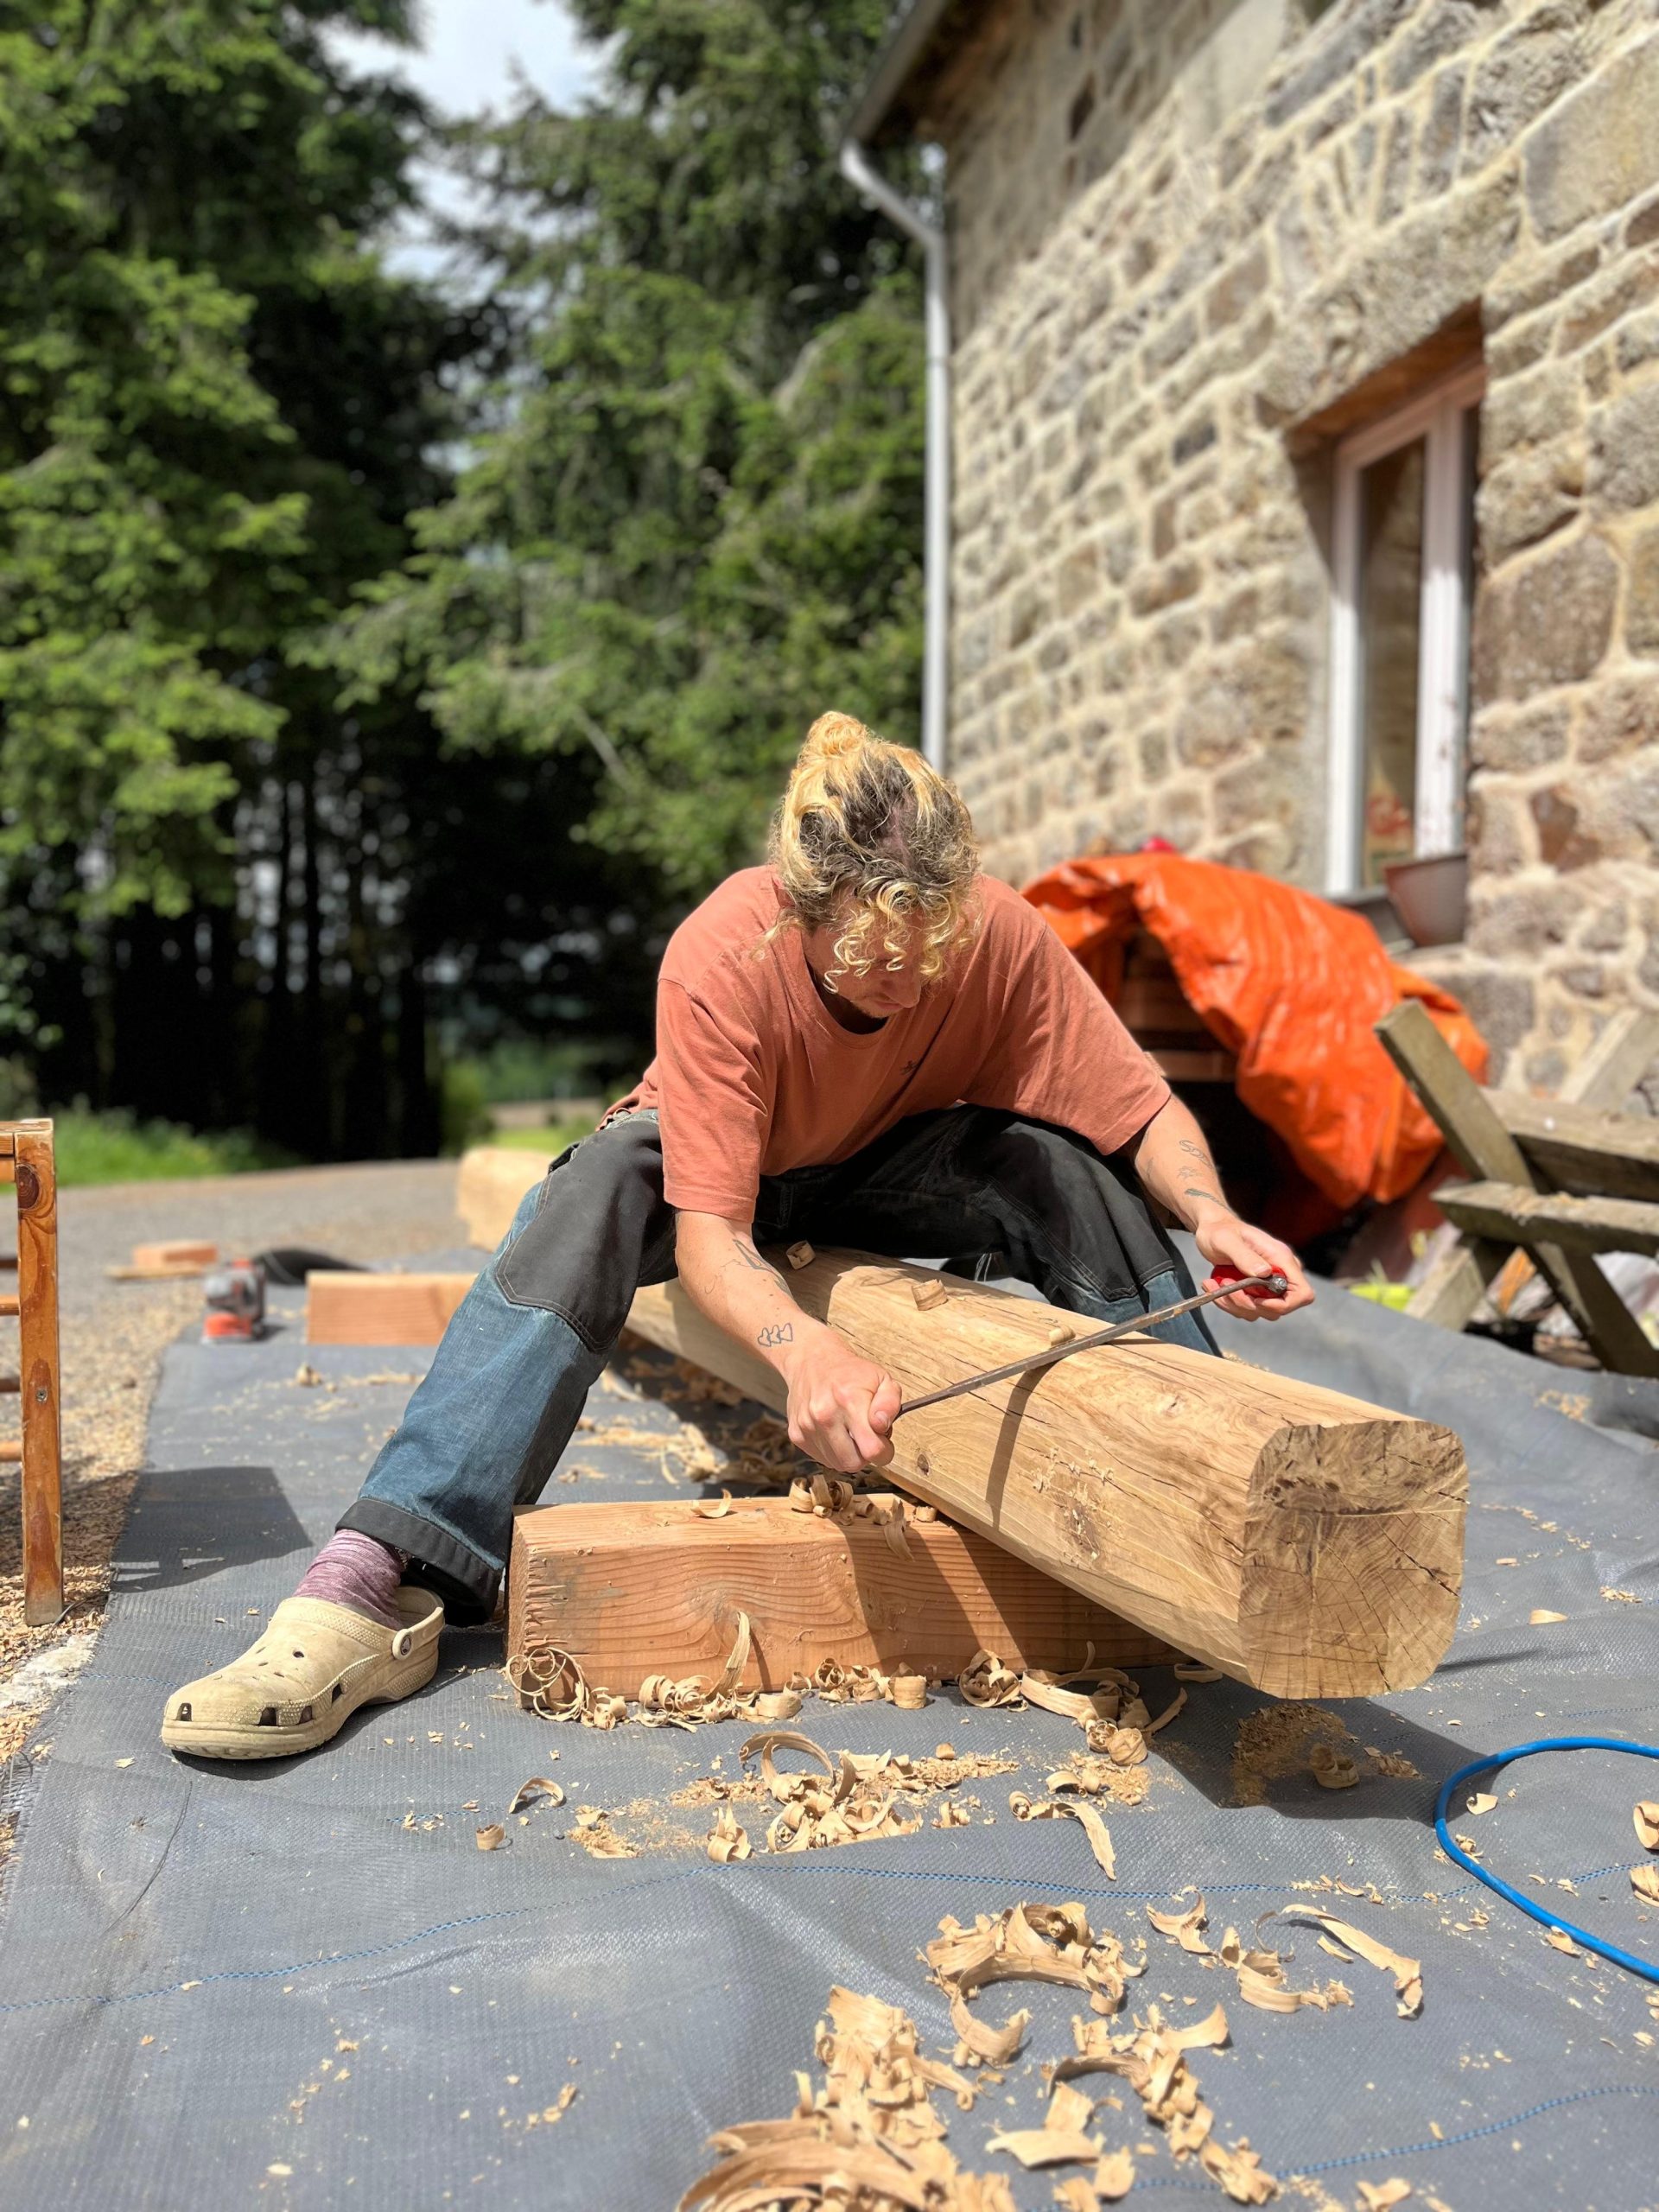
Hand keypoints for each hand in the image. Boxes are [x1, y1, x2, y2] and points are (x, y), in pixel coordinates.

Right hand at [779, 1323, 901, 1471]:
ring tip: (850, 1431)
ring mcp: (808, 1426)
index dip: (884, 1452)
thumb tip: (881, 1426)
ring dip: (849, 1453)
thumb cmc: (849, 1372)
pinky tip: (835, 1432)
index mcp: (849, 1401)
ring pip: (837, 1464)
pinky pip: (822, 1458)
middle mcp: (825, 1415)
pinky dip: (833, 1451)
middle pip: (854, 1463)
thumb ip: (890, 1404)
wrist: (811, 1360)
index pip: (872, 1449)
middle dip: (866, 1454)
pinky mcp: (796, 1434)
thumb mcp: (881, 1378)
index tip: (884, 1444)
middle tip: (867, 1436)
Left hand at [1193, 1213, 1313, 1322]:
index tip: (1257, 1299)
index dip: (1284, 1305)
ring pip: (1260, 1312)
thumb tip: (1264, 1273)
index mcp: (1282, 1259)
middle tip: (1226, 1285)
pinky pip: (1246, 1310)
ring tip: (1215, 1284)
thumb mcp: (1227, 1240)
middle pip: (1279, 1309)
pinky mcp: (1255, 1292)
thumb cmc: (1220, 1230)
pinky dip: (1228, 1303)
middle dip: (1249, 1304)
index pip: (1302, 1293)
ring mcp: (1268, 1285)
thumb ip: (1245, 1256)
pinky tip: (1213, 1286)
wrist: (1213, 1230)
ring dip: (1234, 1304)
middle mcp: (1279, 1274)